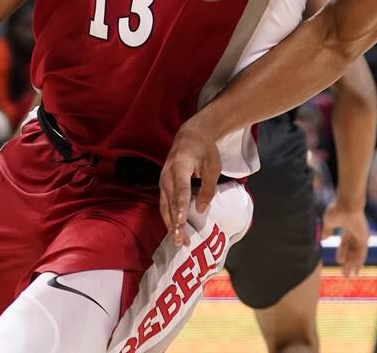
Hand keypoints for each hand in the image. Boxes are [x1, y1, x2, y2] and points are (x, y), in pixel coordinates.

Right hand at [159, 120, 222, 245]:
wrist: (190, 135)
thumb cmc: (204, 150)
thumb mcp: (213, 166)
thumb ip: (208, 188)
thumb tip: (201, 209)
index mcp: (181, 166)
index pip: (181, 190)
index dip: (181, 207)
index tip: (182, 222)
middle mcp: (168, 174)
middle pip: (171, 202)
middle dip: (175, 222)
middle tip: (181, 241)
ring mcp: (163, 179)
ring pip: (165, 205)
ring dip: (171, 224)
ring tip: (178, 241)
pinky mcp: (163, 184)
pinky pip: (164, 203)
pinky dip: (168, 217)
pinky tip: (174, 229)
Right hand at [322, 200, 368, 277]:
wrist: (347, 206)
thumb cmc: (337, 210)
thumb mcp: (329, 222)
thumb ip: (327, 231)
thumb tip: (324, 240)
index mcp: (347, 226)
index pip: (345, 243)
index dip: (342, 253)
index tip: (339, 262)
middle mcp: (355, 232)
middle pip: (351, 250)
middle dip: (347, 262)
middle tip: (344, 274)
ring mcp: (361, 235)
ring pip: (356, 253)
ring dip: (352, 265)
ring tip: (348, 276)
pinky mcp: (365, 238)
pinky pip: (363, 253)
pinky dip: (360, 262)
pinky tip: (357, 270)